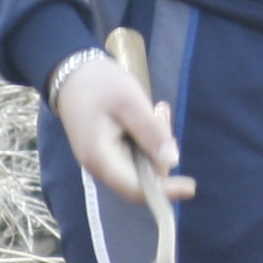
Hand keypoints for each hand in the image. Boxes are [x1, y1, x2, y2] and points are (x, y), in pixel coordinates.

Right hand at [53, 52, 192, 207]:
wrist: (70, 71)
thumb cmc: (98, 84)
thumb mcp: (130, 102)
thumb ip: (151, 132)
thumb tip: (172, 162)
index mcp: (101, 159)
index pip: (136, 189)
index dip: (165, 191)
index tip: (191, 186)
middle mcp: (100, 167)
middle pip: (142, 177)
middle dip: (161, 152)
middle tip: (162, 113)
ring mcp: (103, 160)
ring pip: (142, 165)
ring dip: (156, 141)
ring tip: (156, 109)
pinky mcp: (108, 151)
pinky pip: (135, 154)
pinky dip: (147, 137)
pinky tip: (149, 114)